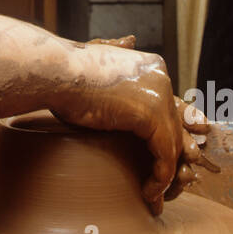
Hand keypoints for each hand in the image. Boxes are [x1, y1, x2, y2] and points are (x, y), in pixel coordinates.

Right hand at [52, 41, 210, 214]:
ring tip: (156, 194)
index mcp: (151, 66)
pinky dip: (160, 176)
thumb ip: (116, 55)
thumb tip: (131, 39)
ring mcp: (159, 94)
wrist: (55, 72)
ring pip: (174, 143)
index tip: (175, 160)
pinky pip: (165, 153)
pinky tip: (149, 192)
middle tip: (171, 184)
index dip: (176, 134)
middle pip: (177, 124)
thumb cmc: (66, 72)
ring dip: (168, 174)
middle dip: (176, 157)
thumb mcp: (97, 61)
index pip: (172, 106)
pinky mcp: (150, 114)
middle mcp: (161, 77)